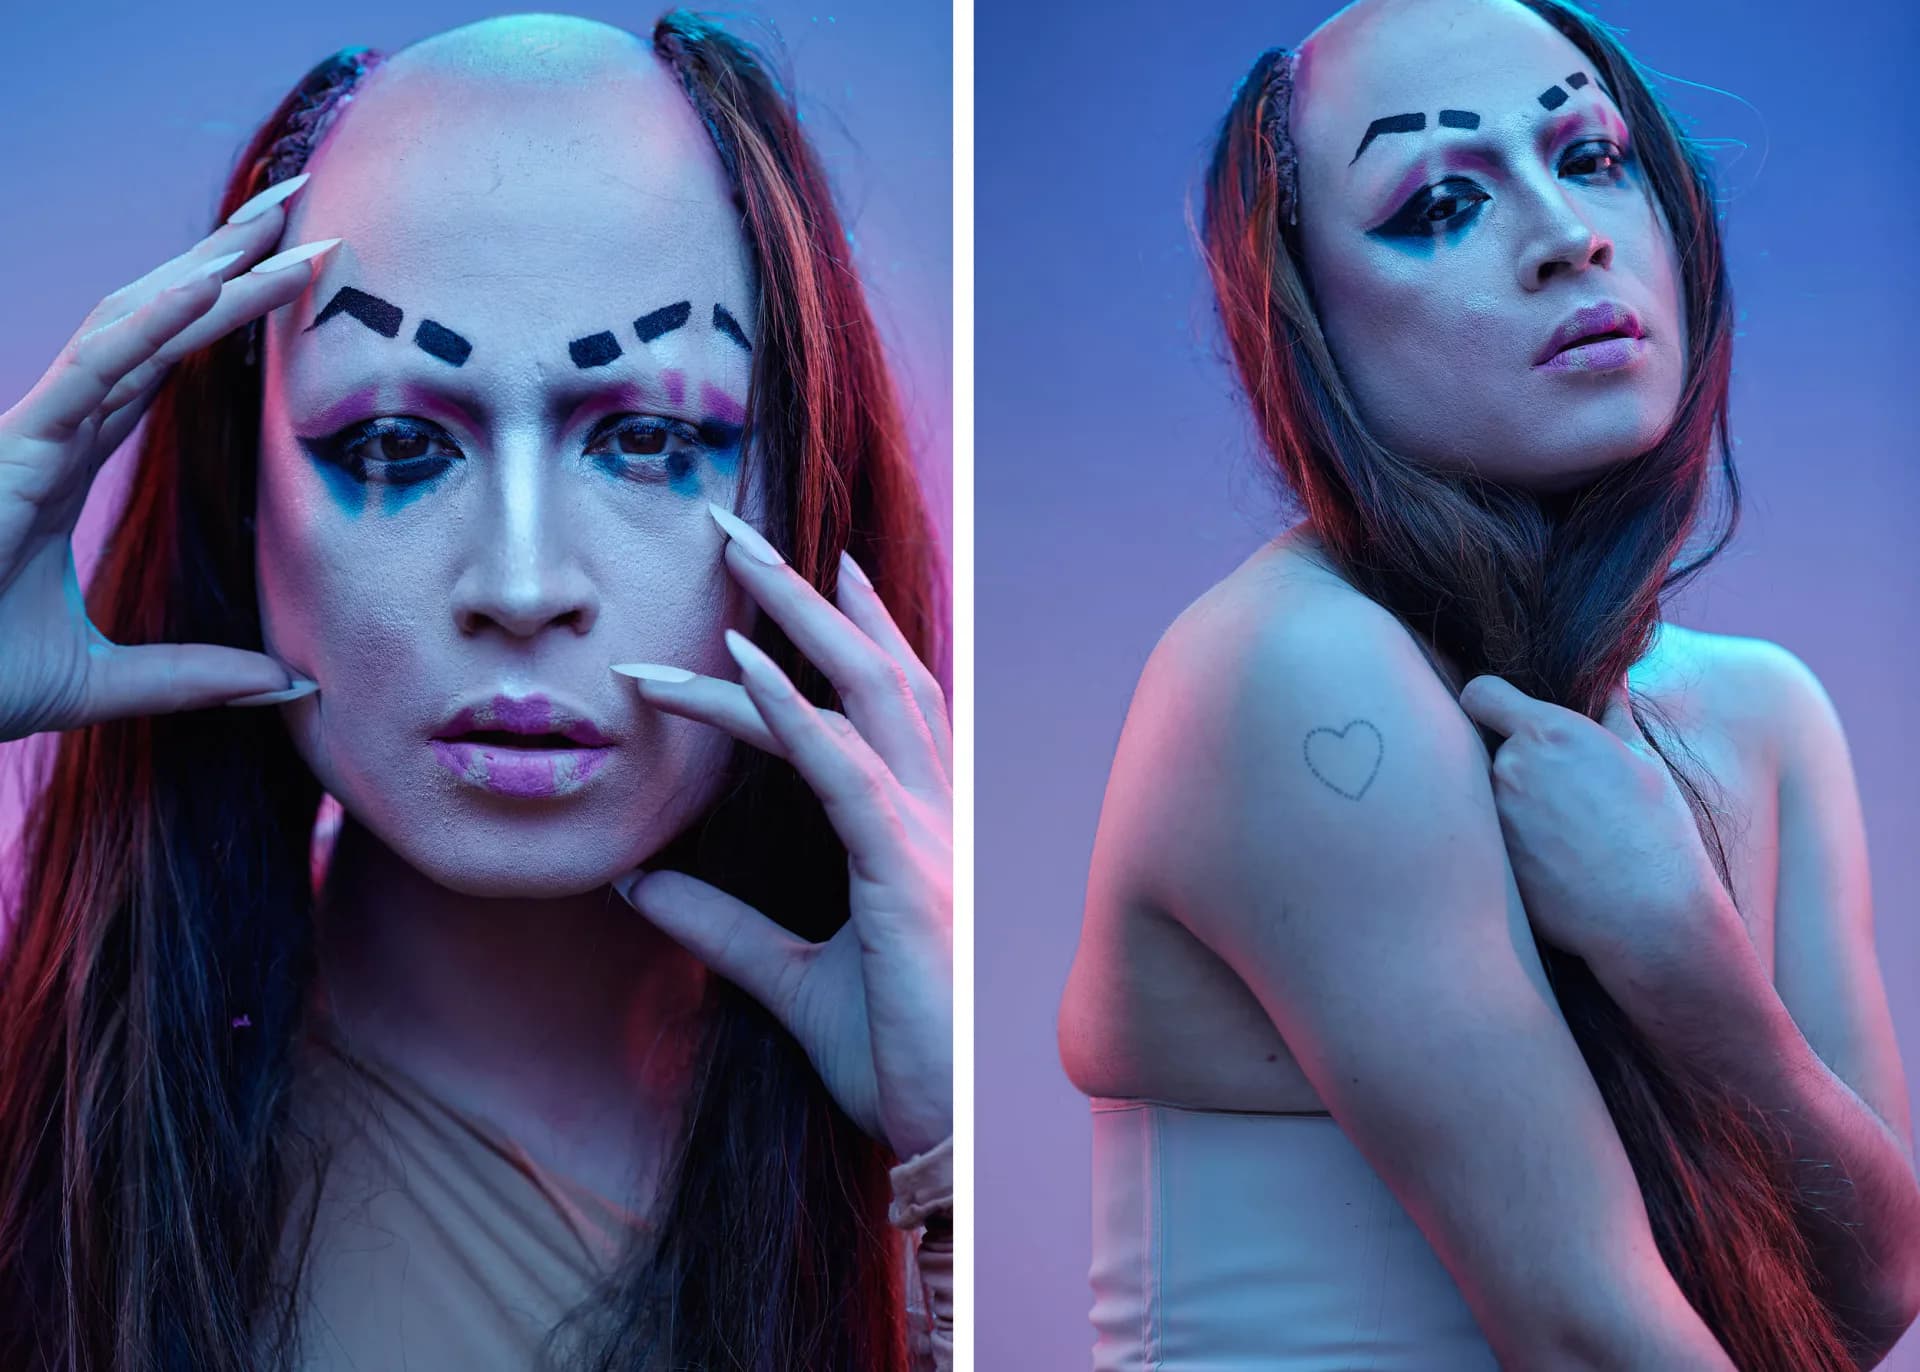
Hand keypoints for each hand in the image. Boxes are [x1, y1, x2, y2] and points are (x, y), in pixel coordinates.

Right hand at [0, 175, 332, 743]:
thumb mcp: (100, 684)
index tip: (296, 272)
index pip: (164, 365)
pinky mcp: (14, 453)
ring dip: (213, 272)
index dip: (227, 312)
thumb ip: (192, 676)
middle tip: (303, 205)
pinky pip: (93, 374)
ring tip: (284, 222)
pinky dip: (153, 326)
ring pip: (135, 328)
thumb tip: (289, 683)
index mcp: (66, 461)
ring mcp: (31, 433)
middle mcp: (54, 430)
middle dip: (226, 259)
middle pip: (155, 322)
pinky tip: (212, 285)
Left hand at [611, 505, 951, 1162]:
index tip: (781, 583)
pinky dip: (794, 711)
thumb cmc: (898, 1056)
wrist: (950, 1133)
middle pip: (871, 671)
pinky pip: (844, 772)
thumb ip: (716, 926)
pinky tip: (746, 664)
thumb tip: (637, 883)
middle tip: (735, 530)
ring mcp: (923, 834)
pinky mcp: (904, 873)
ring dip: (792, 620)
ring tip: (729, 559)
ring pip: (861, 696)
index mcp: (912, 827)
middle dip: (804, 593)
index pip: (874, 704)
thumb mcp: (790, 982)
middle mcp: (928, 811)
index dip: (834, 634)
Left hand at [1458, 673, 1737, 989]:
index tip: (1502, 714)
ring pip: (1486, 792)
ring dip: (1510, 801)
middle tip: (1556, 790)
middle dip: (1511, 758)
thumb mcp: (1643, 762)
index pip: (1480, 694)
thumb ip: (1614, 713)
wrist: (1649, 914)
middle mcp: (1509, 767)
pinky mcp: (1489, 856)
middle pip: (1485, 746)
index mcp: (1547, 733)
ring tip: (1561, 830)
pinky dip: (1511, 839)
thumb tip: (1612, 677)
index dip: (1489, 701)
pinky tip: (1551, 859)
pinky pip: (1488, 834)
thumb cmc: (1656, 832)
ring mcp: (1493, 814)